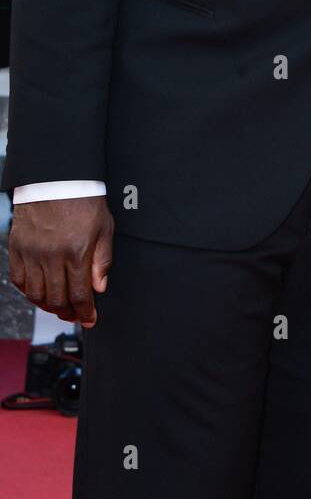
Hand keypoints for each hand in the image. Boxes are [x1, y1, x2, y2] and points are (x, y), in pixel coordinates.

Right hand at [8, 196, 113, 328]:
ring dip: (47, 305)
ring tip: (58, 305)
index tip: (89, 320)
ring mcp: (32, 252)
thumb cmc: (83, 199)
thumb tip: (100, 287)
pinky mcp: (17, 247)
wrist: (56, 178)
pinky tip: (39, 291)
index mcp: (77, 252)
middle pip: (57, 299)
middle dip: (67, 312)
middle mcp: (52, 256)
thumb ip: (102, 260)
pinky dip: (28, 290)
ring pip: (36, 294)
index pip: (80, 295)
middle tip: (74, 315)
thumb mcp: (104, 227)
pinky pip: (19, 279)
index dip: (85, 312)